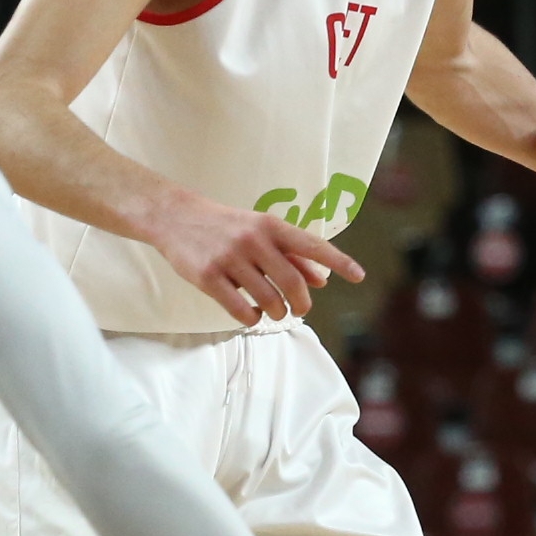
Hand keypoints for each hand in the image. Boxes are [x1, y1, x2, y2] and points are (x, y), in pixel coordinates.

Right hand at [154, 198, 361, 325]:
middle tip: (299, 310)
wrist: (176, 218)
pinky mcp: (209, 277)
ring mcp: (230, 259)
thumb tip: (323, 280)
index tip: (359, 276)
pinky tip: (251, 313)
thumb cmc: (227, 226)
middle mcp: (253, 240)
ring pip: (268, 300)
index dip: (338, 261)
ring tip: (273, 311)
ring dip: (276, 313)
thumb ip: (292, 254)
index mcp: (270, 226)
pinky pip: (241, 310)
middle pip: (292, 282)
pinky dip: (252, 318)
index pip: (312, 244)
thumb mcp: (261, 232)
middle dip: (301, 303)